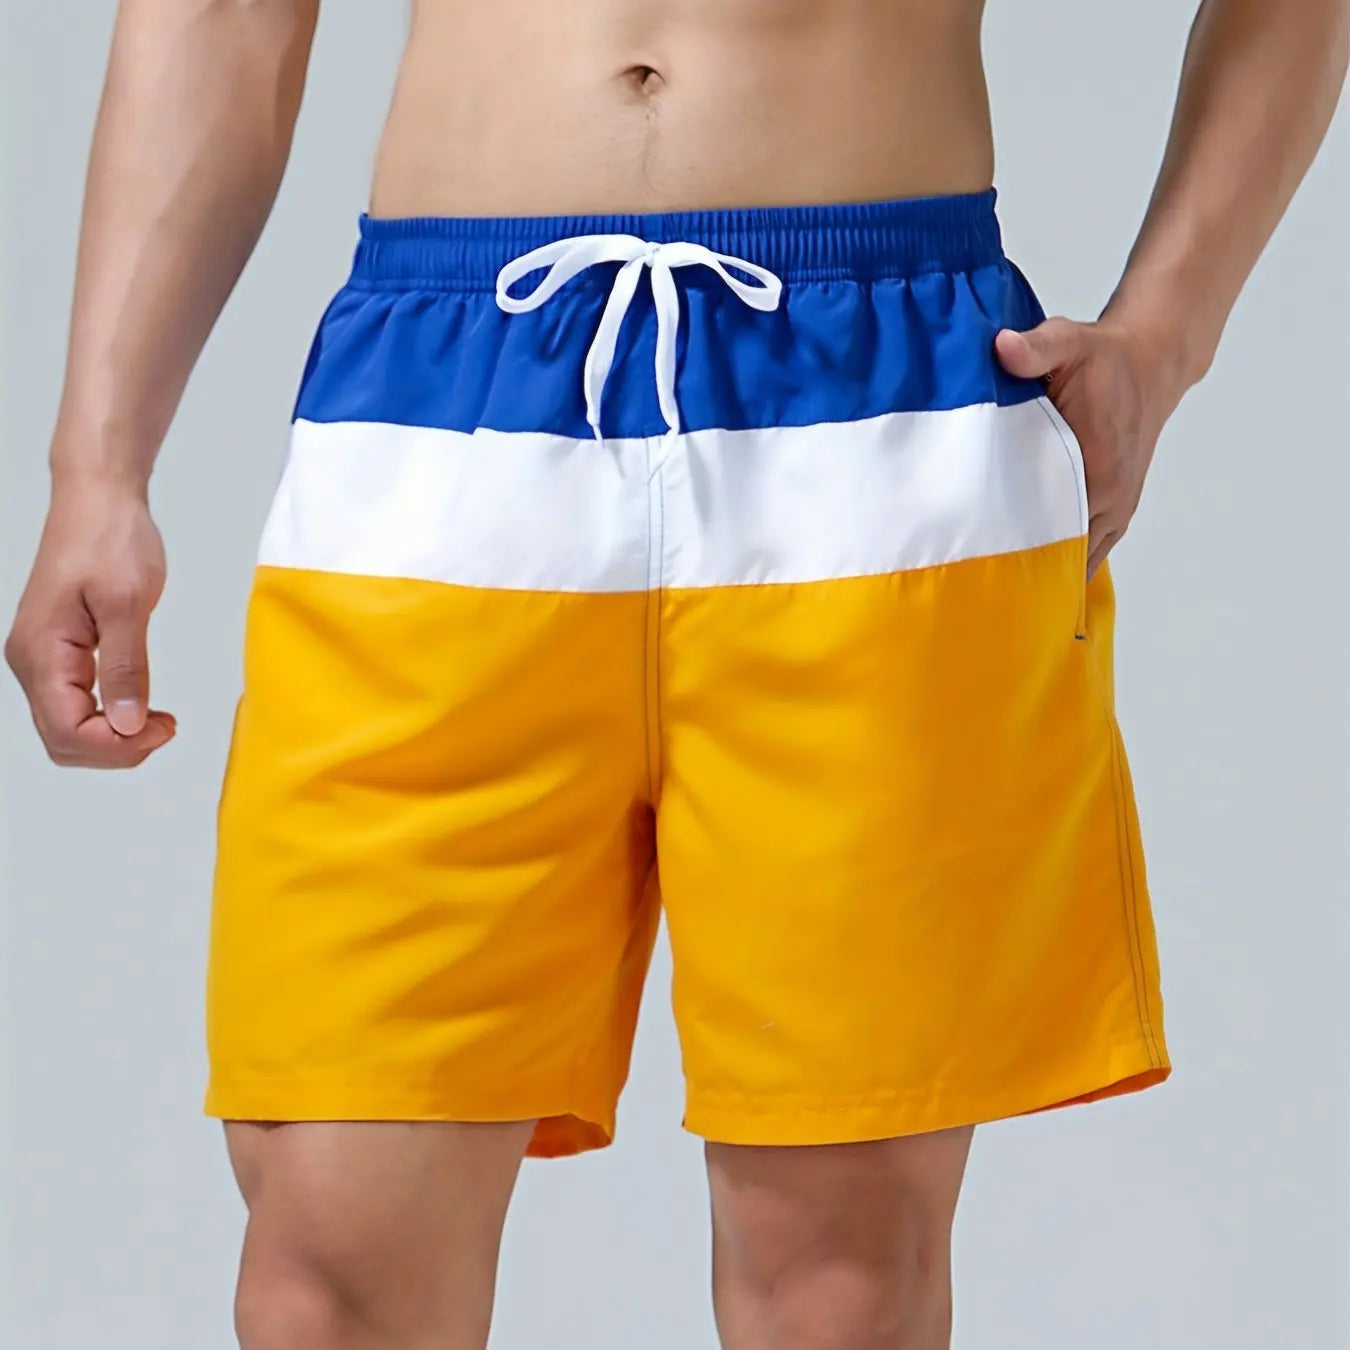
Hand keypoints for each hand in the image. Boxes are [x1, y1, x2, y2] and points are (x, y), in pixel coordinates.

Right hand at [6, 476, 175, 767]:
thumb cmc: (109, 538)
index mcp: (42, 653)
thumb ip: (126, 668)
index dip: (118, 746)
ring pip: (68, 728)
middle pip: (63, 740)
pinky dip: (107, 718)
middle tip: (165, 728)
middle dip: (116, 748)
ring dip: (113, 737)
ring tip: (158, 720)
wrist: (97, 499)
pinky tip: (140, 707)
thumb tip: (127, 724)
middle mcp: (32, 663)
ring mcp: (43, 659)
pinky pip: (75, 705)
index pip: (67, 733)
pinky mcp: (60, 652)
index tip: (163, 729)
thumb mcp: (128, 603)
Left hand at [995, 314, 1181, 577]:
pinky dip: (1058, 562)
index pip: (1050, 528)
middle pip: (1058, 554)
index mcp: (1097, 470)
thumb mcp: (1070, 341)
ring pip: (1073, 559)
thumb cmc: (1106, 359)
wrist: (1150, 364)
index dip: (1013, 546)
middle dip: (1019, 566)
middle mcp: (1110, 500)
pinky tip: (1025, 576)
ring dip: (1039, 569)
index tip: (978, 562)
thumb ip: (1036, 349)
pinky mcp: (1112, 512)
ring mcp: (1113, 511)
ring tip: (993, 588)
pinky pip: (1084, 552)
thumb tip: (1003, 347)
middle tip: (972, 579)